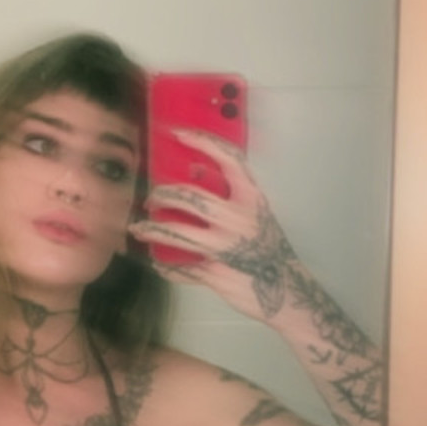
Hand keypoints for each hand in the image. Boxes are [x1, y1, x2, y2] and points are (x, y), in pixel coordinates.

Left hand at [130, 128, 297, 323]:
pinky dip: (166, 266)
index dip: (201, 142)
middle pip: (188, 197)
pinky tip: (159, 263)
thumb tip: (191, 174)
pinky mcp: (214, 273)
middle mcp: (237, 219)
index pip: (227, 159)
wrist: (288, 291)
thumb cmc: (270, 250)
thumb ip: (228, 197)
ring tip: (139, 229)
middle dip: (162, 195)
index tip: (178, 134)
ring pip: (175, 232)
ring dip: (152, 230)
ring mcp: (224, 247)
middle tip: (151, 200)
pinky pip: (181, 267)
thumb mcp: (256, 216)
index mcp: (251, 200)